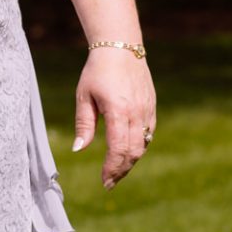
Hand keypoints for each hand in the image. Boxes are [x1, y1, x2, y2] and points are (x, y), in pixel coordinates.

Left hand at [72, 51, 156, 188]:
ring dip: (130, 161)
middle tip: (109, 183)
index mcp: (118, 111)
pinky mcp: (152, 106)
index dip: (111, 168)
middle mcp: (137, 112)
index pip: (118, 149)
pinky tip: (127, 153)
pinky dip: (139, 147)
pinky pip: (148, 133)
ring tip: (116, 171)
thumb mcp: (84, 96)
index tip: (104, 181)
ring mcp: (147, 109)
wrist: (120, 48)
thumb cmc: (97, 71)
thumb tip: (79, 149)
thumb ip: (84, 124)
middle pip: (133, 152)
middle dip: (121, 170)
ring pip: (143, 145)